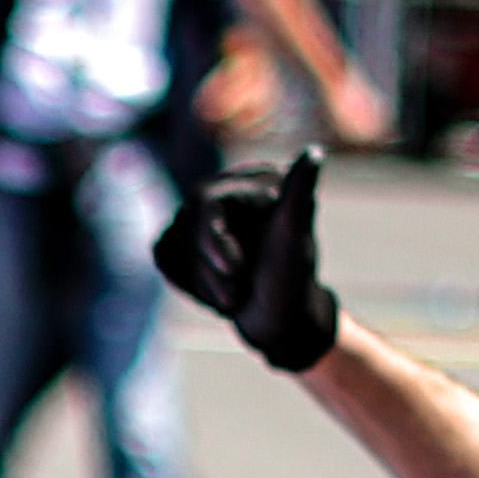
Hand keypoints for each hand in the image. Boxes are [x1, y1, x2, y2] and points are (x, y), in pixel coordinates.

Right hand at [152, 152, 340, 371]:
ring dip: (199, 279)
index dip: (211, 238)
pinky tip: (213, 292)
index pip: (204, 201)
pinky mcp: (190, 240)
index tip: (236, 270)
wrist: (282, 325)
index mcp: (255, 183)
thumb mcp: (292, 241)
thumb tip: (315, 152)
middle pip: (186, 224)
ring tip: (234, 297)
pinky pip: (164, 253)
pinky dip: (183, 279)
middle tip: (235, 296)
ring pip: (172, 242)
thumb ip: (297, 196)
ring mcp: (207, 217)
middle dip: (208, 267)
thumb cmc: (292, 283)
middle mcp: (229, 192)